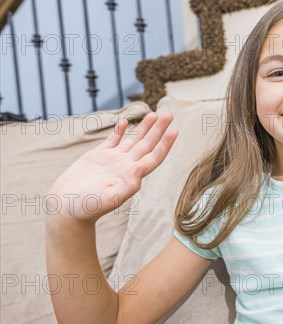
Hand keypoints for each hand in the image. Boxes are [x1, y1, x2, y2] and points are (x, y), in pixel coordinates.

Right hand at [45, 112, 178, 223]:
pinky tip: (125, 121)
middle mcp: (126, 166)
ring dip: (144, 127)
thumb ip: (127, 185)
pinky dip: (119, 130)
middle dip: (158, 129)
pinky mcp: (98, 156)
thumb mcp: (110, 197)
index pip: (154, 157)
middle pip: (147, 144)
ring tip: (154, 114)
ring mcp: (112, 160)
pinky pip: (112, 140)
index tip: (175, 130)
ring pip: (132, 140)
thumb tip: (142, 169)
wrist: (66, 208)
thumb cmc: (87, 208)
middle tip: (169, 114)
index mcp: (132, 176)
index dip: (165, 144)